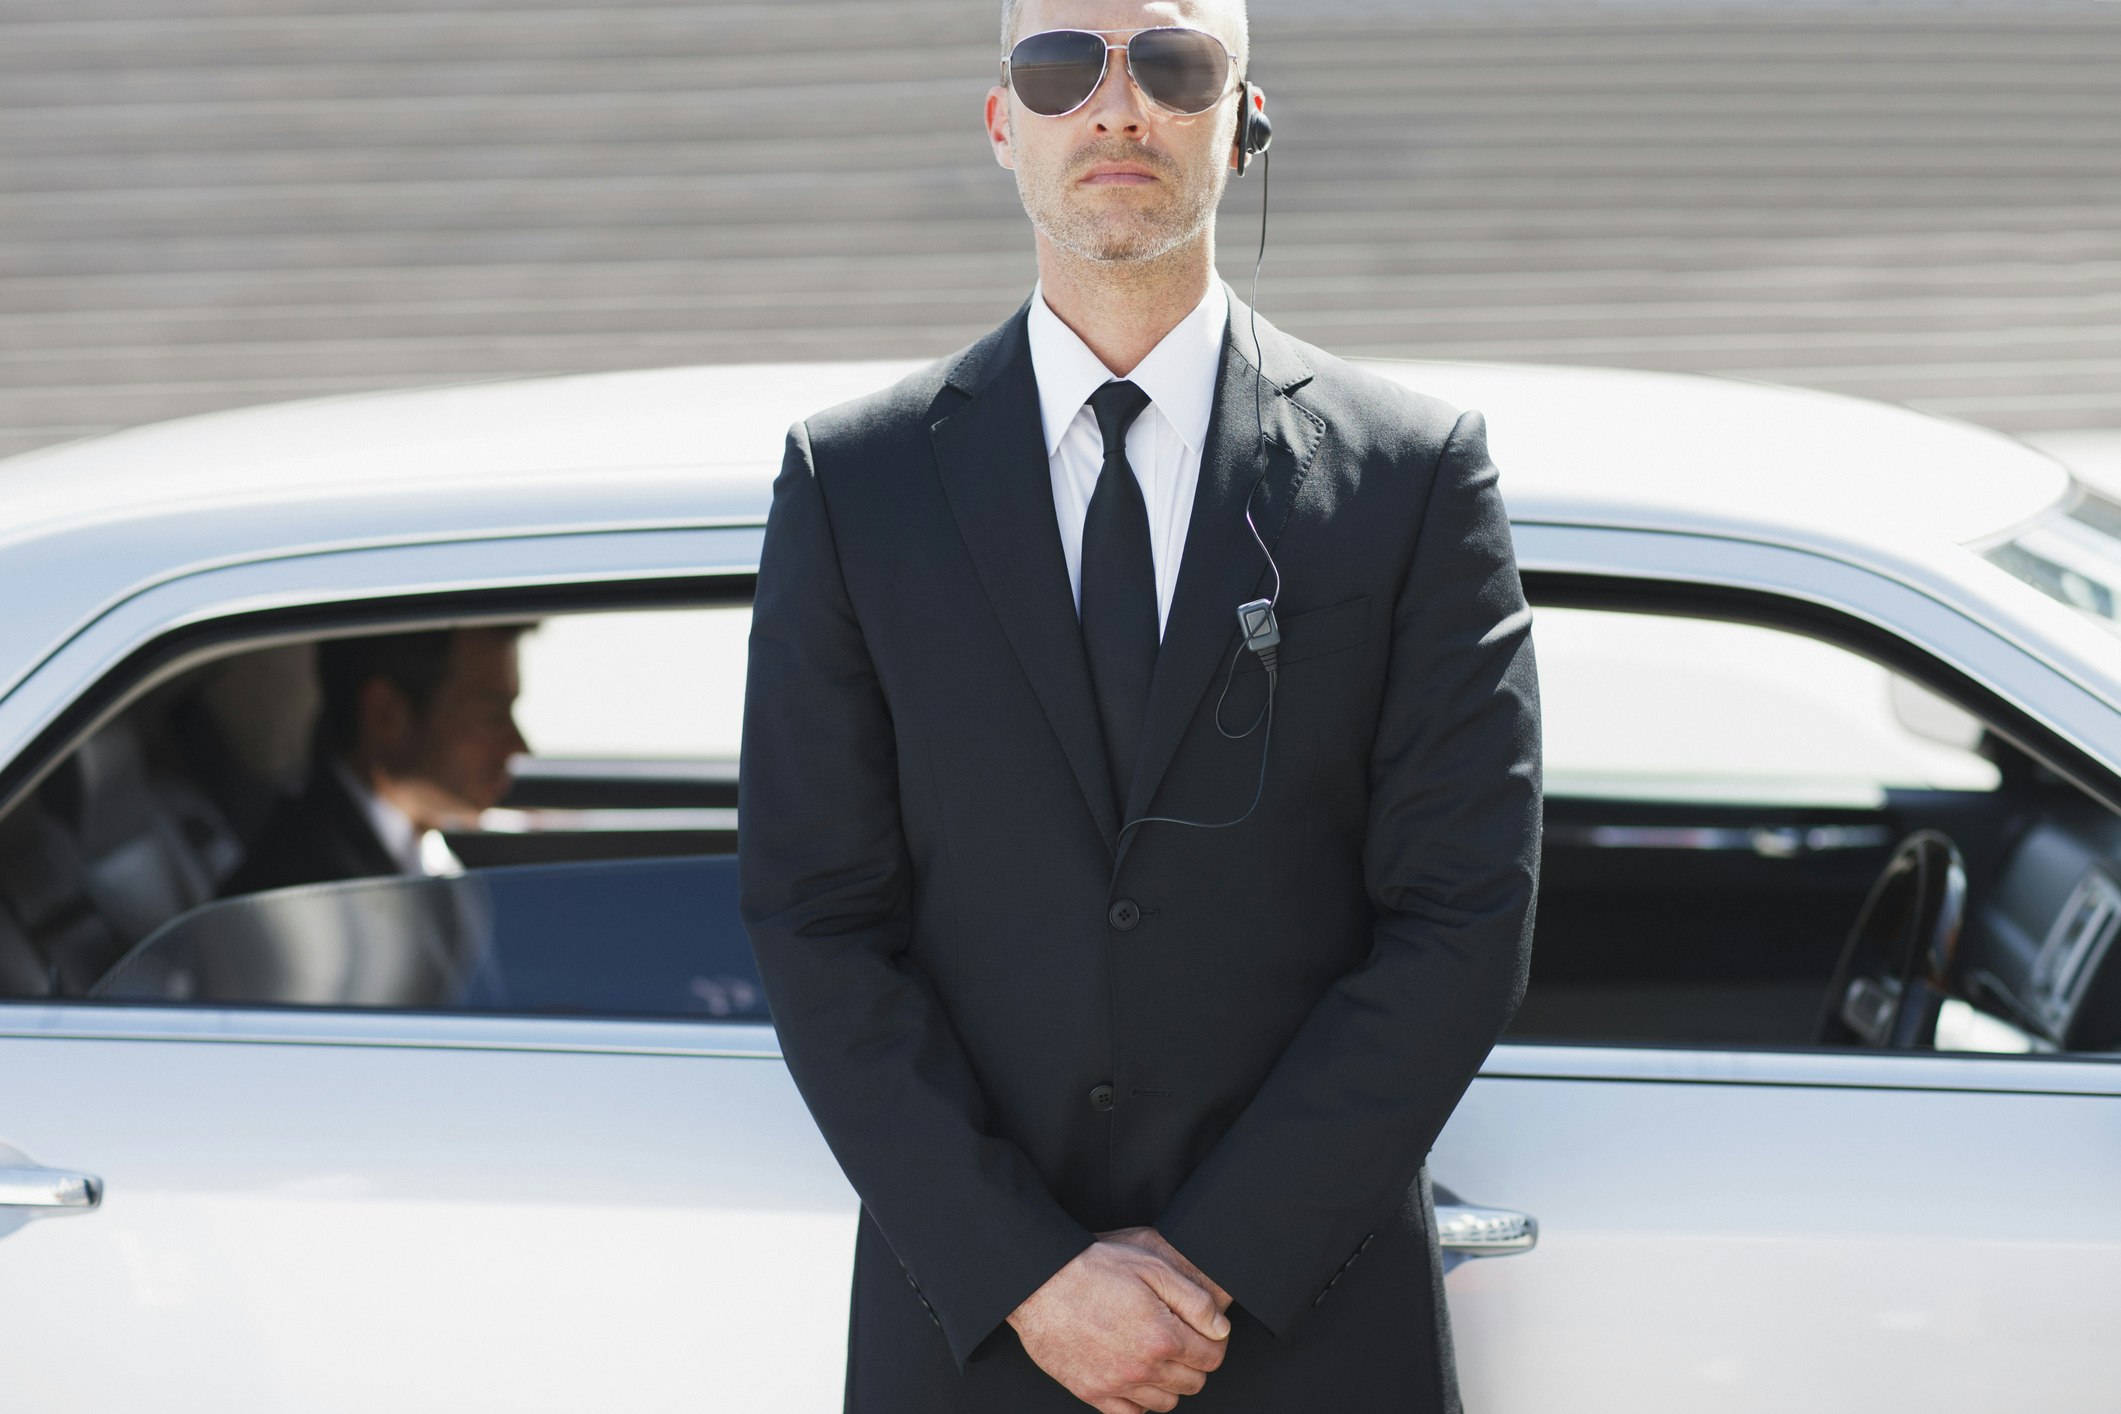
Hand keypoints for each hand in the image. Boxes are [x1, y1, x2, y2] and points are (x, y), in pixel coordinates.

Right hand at [1007, 1233, 1230, 1412]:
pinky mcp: (1092, 1393)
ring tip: (1155, 1356)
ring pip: (1166, 1403)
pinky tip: (1133, 1375)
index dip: (1213, 1343)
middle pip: (1193, 1383)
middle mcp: (1142, 1367)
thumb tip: (1220, 1328)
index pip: (1212, 1357)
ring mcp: (1116, 1385)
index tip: (1204, 1333)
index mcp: (1162, 1336)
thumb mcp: (1151, 1267)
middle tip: (1179, 1341)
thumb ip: (1194, 1300)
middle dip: (1194, 1362)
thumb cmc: (1092, 1269)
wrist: (1039, 1283)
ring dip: (1169, 1383)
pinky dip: (1139, 1400)